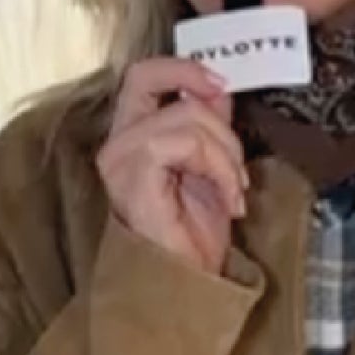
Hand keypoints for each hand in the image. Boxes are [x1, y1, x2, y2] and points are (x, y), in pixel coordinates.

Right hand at [98, 58, 248, 271]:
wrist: (184, 286)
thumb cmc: (191, 236)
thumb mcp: (209, 166)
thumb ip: (208, 125)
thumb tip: (219, 89)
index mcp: (130, 137)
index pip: (142, 75)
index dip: (182, 68)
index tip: (219, 83)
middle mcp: (117, 143)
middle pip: (166, 87)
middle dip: (218, 119)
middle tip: (237, 166)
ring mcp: (121, 158)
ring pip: (188, 117)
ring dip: (226, 154)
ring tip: (235, 191)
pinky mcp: (134, 174)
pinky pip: (187, 142)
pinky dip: (219, 168)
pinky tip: (229, 200)